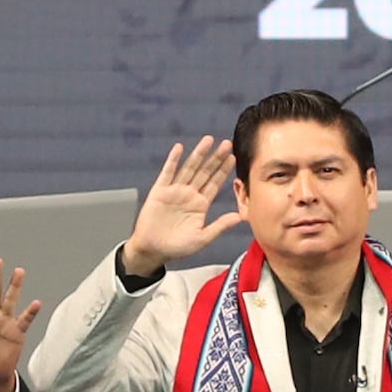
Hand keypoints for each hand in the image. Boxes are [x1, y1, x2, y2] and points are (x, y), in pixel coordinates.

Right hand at [124, 138, 240, 273]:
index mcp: (200, 205)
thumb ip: (219, 226)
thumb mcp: (201, 238)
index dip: (224, 171)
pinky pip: (167, 173)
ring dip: (198, 154)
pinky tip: (179, 148)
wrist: (152, 250)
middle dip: (216, 158)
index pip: (215, 184)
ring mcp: (174, 191)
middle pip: (205, 172)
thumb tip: (239, 217)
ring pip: (189, 168)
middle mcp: (189, 195)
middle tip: (227, 144)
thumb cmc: (176, 247)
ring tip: (208, 140)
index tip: (234, 158)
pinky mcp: (159, 191)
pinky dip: (173, 160)